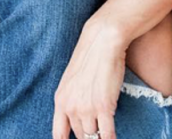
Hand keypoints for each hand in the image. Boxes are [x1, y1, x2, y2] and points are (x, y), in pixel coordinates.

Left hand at [54, 11, 126, 138]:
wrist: (101, 42)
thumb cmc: (90, 59)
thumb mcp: (72, 81)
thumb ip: (72, 101)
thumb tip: (80, 119)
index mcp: (60, 100)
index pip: (58, 134)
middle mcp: (71, 107)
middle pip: (81, 136)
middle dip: (90, 137)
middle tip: (97, 133)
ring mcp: (87, 108)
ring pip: (93, 137)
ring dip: (100, 138)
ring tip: (105, 134)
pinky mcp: (103, 107)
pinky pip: (107, 134)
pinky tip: (113, 138)